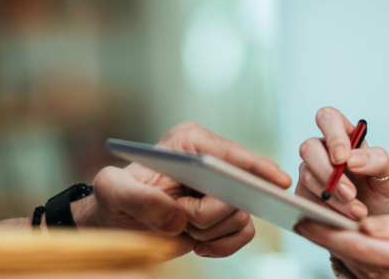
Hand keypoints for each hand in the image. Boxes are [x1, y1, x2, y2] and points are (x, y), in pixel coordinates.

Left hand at [79, 122, 291, 258]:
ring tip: (182, 228)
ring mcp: (220, 188)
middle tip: (182, 218)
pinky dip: (223, 245)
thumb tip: (176, 214)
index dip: (256, 167)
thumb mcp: (112, 192)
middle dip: (210, 214)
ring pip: (241, 214)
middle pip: (239, 189)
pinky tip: (198, 245)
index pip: (230, 153)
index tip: (276, 183)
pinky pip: (243, 233)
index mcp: (189, 142)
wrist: (118, 224)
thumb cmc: (115, 198)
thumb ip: (137, 199)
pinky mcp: (224, 213)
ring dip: (210, 231)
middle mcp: (210, 160)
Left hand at [295, 215, 388, 278]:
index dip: (326, 234)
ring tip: (314, 225)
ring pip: (355, 267)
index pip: (356, 246)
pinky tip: (342, 241)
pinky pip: (366, 275)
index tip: (303, 219)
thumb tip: (362, 225)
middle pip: (350, 258)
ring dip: (335, 248)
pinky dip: (353, 258)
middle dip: (324, 239)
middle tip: (299, 218)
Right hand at [296, 107, 388, 220]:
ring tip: (358, 212)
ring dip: (333, 196)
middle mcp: (322, 151)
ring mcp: (310, 173)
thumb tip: (351, 159)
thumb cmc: (381, 194)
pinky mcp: (303, 196)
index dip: (332, 136)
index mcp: (344, 136)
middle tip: (350, 193)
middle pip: (309, 147)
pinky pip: (304, 198)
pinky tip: (342, 219)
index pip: (328, 118)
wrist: (375, 227)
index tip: (343, 159)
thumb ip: (378, 161)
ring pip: (307, 175)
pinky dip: (325, 209)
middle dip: (328, 172)